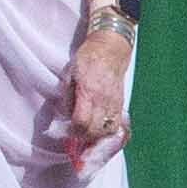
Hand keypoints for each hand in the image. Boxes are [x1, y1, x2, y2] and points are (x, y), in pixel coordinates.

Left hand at [63, 26, 133, 151]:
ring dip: (96, 138)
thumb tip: (66, 116)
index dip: (72, 131)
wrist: (111, 49)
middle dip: (83, 138)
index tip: (66, 132)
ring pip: (107, 132)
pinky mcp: (121, 105)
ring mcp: (115, 104)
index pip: (81, 122)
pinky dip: (106, 133)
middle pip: (95, 131)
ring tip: (87, 136)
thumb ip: (68, 97)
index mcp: (89, 92)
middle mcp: (104, 101)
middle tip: (75, 137)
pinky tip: (99, 131)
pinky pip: (116, 126)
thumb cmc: (88, 59)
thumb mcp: (70, 74)